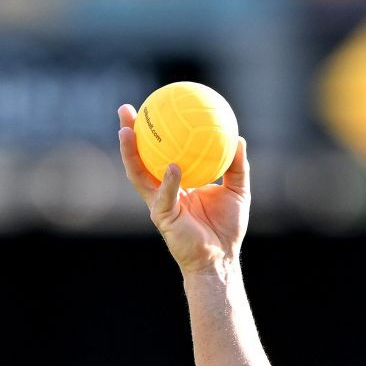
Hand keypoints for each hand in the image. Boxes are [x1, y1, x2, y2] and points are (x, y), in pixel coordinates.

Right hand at [117, 104, 249, 274]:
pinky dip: (168, 181)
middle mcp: (162, 189)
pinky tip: (172, 166)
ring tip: (127, 131)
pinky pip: (164, 196)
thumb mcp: (237, 191)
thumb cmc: (227, 227)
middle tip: (126, 110)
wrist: (221, 258)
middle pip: (140, 157)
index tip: (152, 107)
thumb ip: (237, 167)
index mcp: (176, 181)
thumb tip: (239, 138)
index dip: (152, 131)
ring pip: (138, 174)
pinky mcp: (162, 217)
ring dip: (130, 152)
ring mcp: (158, 203)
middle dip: (129, 133)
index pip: (159, 151)